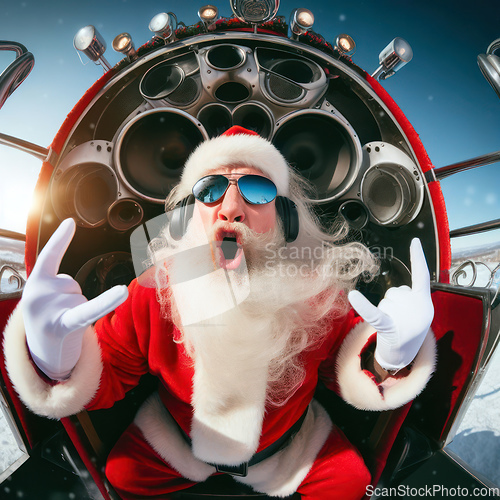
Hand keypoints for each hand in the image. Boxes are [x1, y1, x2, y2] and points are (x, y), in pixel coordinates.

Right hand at [22, 219, 128, 379]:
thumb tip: (71, 281)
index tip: (71, 222)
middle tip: (58, 316)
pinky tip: (123, 292)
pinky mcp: (63, 326)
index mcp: (33, 283)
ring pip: (82, 298)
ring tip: (63, 325)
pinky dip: (107, 302)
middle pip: (74, 284)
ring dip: (77, 311)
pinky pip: (90, 310)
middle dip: (72, 299)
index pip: (49, 256)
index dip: (60, 239)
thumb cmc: (48, 322)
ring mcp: (47, 311)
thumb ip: (54, 282)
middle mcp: (37, 294)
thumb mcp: (43, 298)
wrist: (41, 358)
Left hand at [348, 238, 433, 371]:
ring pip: (385, 300)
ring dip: (385, 311)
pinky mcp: (389, 328)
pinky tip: (352, 295)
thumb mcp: (416, 312)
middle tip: (398, 320)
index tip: (414, 241)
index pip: (422, 275)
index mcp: (426, 302)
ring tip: (393, 325)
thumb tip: (396, 292)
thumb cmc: (408, 330)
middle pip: (394, 291)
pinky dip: (362, 305)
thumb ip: (410, 297)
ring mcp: (406, 319)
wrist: (404, 357)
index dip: (418, 258)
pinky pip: (374, 313)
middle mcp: (419, 309)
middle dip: (392, 303)